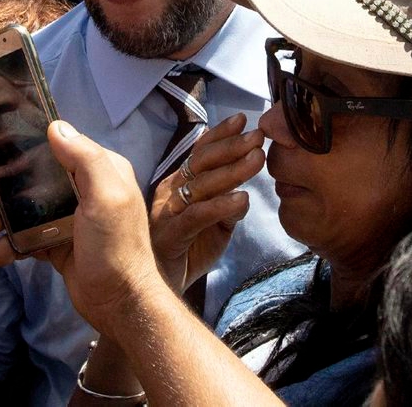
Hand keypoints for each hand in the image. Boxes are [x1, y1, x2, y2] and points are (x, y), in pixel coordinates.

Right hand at [0, 122, 167, 335]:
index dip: (26, 146)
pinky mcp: (58, 244)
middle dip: (3, 183)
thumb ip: (85, 159)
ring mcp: (70, 219)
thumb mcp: (106, 196)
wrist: (120, 304)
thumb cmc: (115, 246)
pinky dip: (10, 244)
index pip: (59, 147)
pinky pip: (27, 237)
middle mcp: (85, 190)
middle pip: (35, 177)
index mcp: (101, 171)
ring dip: (1, 215)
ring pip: (26, 208)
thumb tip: (55, 126)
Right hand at [148, 113, 261, 292]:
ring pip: (202, 185)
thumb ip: (226, 207)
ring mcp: (168, 212)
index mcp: (179, 184)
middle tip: (257, 136)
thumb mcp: (213, 225)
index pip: (200, 153)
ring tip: (257, 160)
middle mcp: (171, 192)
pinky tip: (242, 199)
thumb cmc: (186, 253)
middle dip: (232, 146)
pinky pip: (198, 216)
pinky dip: (221, 206)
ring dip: (232, 171)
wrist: (154, 291)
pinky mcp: (171, 234)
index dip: (220, 135)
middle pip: (202, 163)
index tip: (242, 119)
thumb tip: (245, 193)